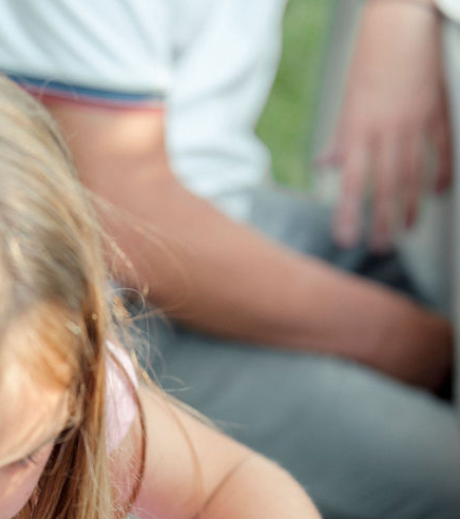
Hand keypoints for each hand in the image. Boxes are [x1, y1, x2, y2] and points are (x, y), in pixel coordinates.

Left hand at [318, 0, 450, 251]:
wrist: (402, 16)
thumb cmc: (370, 57)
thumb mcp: (347, 99)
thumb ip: (340, 136)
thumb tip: (325, 164)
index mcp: (359, 127)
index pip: (352, 181)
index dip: (349, 214)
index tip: (345, 240)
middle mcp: (387, 128)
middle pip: (386, 185)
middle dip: (383, 220)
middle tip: (381, 247)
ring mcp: (415, 119)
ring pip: (415, 172)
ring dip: (410, 204)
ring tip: (407, 228)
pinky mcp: (437, 107)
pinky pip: (442, 147)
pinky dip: (441, 171)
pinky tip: (439, 192)